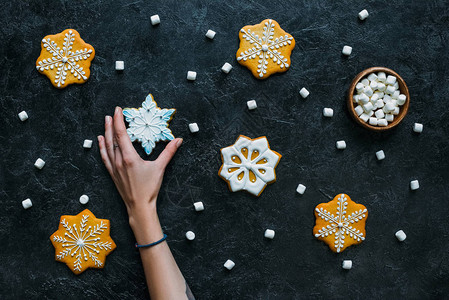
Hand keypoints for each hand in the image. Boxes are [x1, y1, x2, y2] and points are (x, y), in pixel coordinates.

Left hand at [97, 106, 181, 223]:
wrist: (139, 206)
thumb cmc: (149, 188)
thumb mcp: (160, 168)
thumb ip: (169, 152)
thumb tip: (178, 140)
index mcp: (129, 157)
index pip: (121, 134)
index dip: (118, 121)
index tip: (118, 110)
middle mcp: (118, 161)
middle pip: (112, 138)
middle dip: (111, 124)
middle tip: (112, 113)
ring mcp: (113, 167)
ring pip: (107, 146)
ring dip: (105, 133)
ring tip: (105, 122)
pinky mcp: (112, 173)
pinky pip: (104, 157)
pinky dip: (102, 147)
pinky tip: (100, 141)